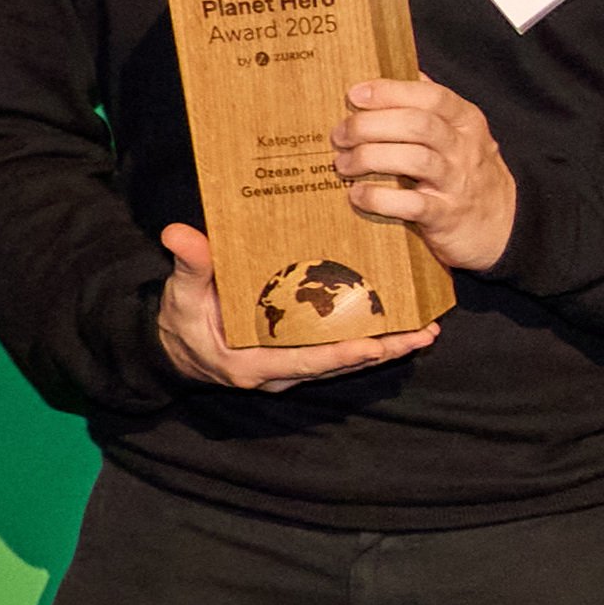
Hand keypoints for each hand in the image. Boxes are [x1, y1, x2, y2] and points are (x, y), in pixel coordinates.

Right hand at [156, 224, 441, 391]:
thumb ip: (189, 265)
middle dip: (382, 350)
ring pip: (347, 359)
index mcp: (252, 363)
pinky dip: (371, 338)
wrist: (177, 346)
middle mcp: (280, 370)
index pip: (305, 360)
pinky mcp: (301, 354)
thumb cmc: (180, 320)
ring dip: (386, 346)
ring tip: (426, 331)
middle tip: (422, 335)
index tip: (374, 346)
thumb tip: (178, 234)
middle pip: (340, 363)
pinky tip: (401, 325)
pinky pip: (341, 349)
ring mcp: (293, 365)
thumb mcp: (181, 294)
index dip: (339, 355)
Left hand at [335, 75, 519, 269]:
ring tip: (344, 164)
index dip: (390, 92)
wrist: (502, 227)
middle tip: (340, 134)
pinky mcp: (447, 216)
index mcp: (466, 121)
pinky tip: (358, 195)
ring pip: (414, 160)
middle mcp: (464, 149)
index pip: (431, 96)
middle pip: (417, 125)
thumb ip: (434, 104)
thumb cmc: (468, 173)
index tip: (355, 95)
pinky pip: (411, 204)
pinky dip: (379, 198)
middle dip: (370, 126)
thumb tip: (398, 70)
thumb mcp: (462, 133)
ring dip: (370, 158)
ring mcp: (458, 183)